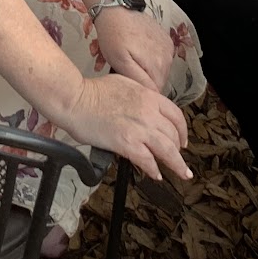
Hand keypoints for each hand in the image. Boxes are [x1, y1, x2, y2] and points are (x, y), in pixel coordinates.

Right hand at [55, 73, 191, 184]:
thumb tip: (147, 107)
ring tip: (181, 173)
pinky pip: (148, 160)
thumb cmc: (91, 91)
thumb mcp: (124, 84)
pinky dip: (154, 169)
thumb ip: (140, 96)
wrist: (74, 99)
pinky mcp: (127, 143)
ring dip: (177, 164)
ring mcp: (139, 128)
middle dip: (179, 149)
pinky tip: (155, 174)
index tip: (182, 139)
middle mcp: (148, 112)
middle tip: (179, 158)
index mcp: (148, 96)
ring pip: (168, 149)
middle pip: (174, 134)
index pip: (176, 115)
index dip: (182, 130)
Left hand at [93, 7, 177, 94]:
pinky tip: (139, 51)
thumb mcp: (118, 61)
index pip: (156, 91)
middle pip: (159, 81)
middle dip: (145, 80)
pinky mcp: (166, 39)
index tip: (130, 83)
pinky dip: (152, 58)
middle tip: (127, 70)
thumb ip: (137, 79)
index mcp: (157, 65)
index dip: (142, 90)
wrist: (115, 8)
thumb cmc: (113, 35)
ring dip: (149, 69)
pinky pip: (162, 57)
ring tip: (132, 59)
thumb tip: (152, 93)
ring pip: (161, 70)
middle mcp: (167, 58)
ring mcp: (168, 47)